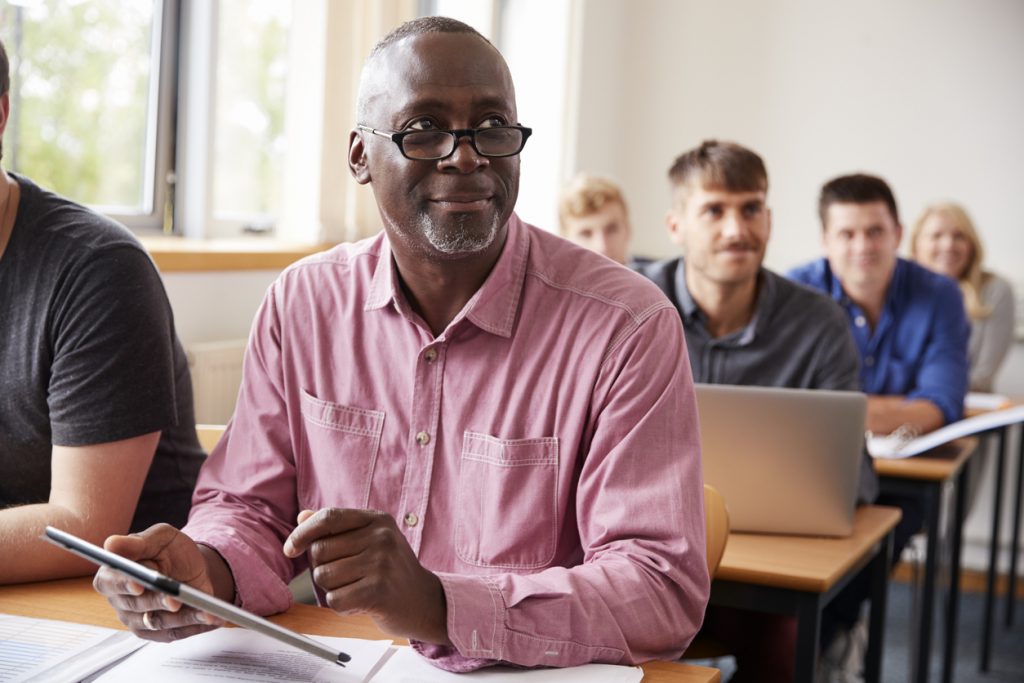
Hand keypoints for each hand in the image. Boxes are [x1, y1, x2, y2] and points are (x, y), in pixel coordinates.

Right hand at [93, 524, 224, 641]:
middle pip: (136, 605)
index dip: (124, 584)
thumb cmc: (169, 549)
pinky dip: (194, 626)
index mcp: (112, 574)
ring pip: (158, 622)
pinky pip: (175, 632)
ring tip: (204, 611)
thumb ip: (138, 543)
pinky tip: (211, 618)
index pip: (111, 582)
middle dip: (157, 602)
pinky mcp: (157, 632)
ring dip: (182, 618)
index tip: (138, 584)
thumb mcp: (159, 537)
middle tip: (175, 600)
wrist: (190, 566)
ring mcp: (137, 619)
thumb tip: (111, 544)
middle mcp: (121, 601)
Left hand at [284, 508, 450, 644]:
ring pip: (324, 576)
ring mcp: (381, 563)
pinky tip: (360, 602)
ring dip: (333, 589)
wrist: (425, 602)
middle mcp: (381, 537)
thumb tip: (302, 517)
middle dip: (323, 567)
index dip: (302, 533)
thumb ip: (337, 528)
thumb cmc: (392, 571)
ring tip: (357, 588)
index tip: (291, 549)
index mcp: (377, 520)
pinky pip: (335, 599)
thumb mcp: (370, 540)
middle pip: (320, 550)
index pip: (328, 517)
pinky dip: (341, 606)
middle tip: (347, 575)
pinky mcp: (378, 591)